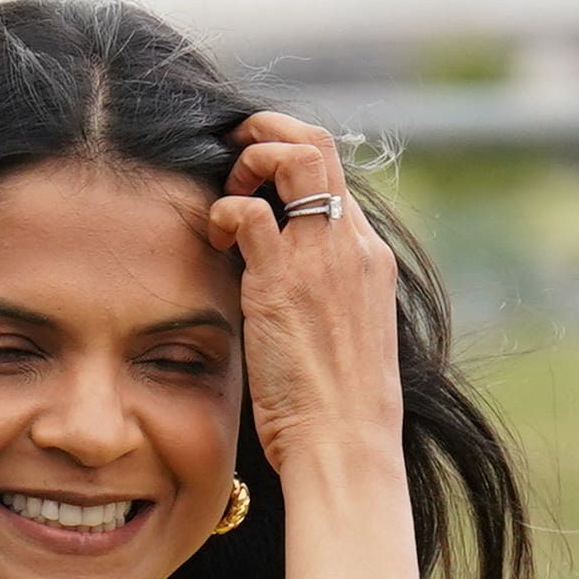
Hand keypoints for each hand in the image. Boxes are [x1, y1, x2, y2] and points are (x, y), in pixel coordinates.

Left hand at [208, 109, 427, 578]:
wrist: (346, 445)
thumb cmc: (334, 408)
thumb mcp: (337, 335)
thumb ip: (315, 295)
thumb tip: (274, 283)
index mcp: (367, 257)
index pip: (334, 176)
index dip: (290, 158)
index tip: (254, 170)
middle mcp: (351, 245)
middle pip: (319, 145)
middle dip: (268, 133)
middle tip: (229, 152)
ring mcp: (322, 257)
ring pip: (294, 158)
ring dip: (247, 158)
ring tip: (222, 188)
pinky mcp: (284, 281)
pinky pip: (248, 212)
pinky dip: (223, 208)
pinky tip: (211, 237)